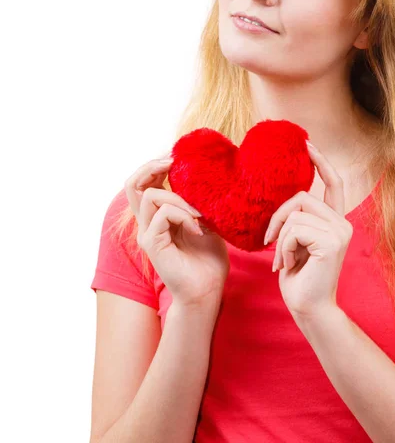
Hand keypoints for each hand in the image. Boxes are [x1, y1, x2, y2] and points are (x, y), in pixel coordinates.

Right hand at [124, 154, 229, 307]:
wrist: (208, 290)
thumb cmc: (209, 259)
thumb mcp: (206, 222)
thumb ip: (198, 203)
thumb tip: (205, 179)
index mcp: (158, 216)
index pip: (145, 183)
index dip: (156, 166)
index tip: (176, 157)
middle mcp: (147, 223)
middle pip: (133, 184)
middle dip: (152, 167)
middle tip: (173, 162)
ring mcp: (147, 234)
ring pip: (151, 196)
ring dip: (180, 198)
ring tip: (199, 214)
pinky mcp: (152, 244)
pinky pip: (162, 214)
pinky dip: (183, 215)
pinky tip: (198, 229)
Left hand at [264, 142, 352, 318]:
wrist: (308, 309)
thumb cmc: (299, 278)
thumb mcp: (295, 243)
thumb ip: (297, 220)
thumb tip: (284, 201)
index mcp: (334, 221)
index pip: (332, 183)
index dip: (320, 162)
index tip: (307, 143)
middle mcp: (342, 224)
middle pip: (302, 196)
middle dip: (277, 217)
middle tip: (269, 242)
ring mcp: (339, 232)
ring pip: (294, 214)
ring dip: (279, 238)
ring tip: (281, 260)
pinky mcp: (331, 241)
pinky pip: (294, 229)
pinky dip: (282, 247)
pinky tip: (286, 265)